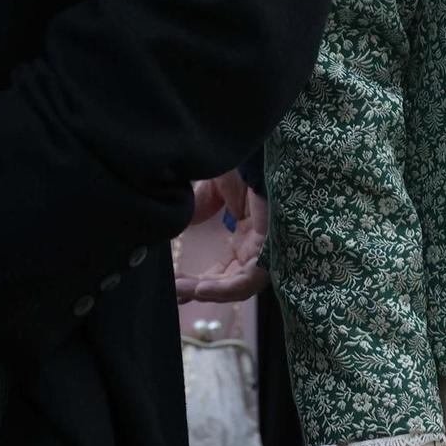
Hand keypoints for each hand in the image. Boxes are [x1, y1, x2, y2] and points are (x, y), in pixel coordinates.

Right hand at [176, 171, 268, 302]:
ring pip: (239, 285)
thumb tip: (179, 224)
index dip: (197, 281)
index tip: (171, 284)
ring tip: (179, 291)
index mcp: (249, 235)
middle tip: (171, 293)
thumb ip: (200, 207)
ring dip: (207, 292)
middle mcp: (260, 246)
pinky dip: (225, 288)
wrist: (264, 151)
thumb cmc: (249, 164)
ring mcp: (268, 248)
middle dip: (198, 291)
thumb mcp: (217, 187)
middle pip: (229, 282)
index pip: (223, 270)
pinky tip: (199, 289)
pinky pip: (250, 280)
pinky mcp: (274, 247)